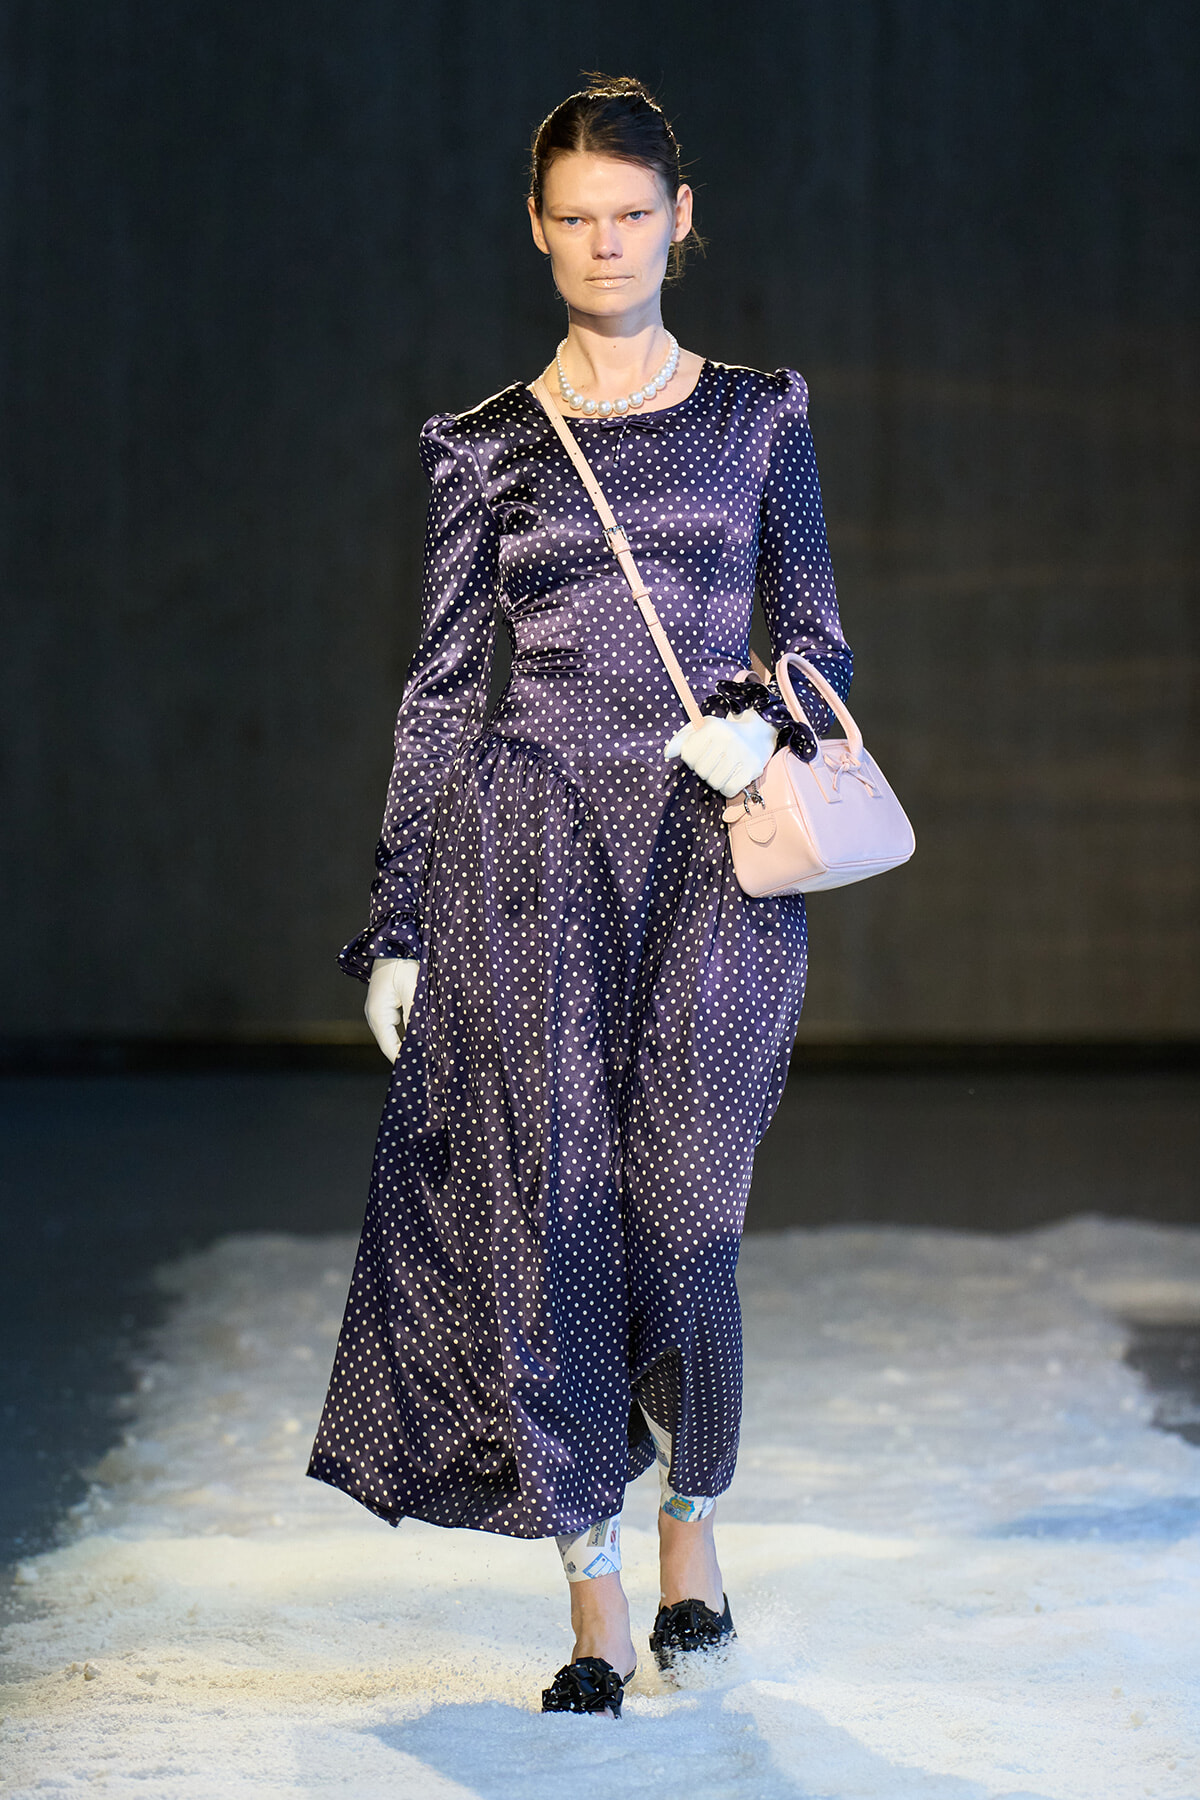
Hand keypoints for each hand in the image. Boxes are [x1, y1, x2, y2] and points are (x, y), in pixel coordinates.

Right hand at [365, 957, 418, 1062]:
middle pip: (391, 1044)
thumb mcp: (414, 991)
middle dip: (409, 1054)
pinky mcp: (386, 1005)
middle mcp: (374, 1016)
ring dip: (409, 1043)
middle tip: (428, 1066)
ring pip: (393, 1035)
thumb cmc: (403, 964)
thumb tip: (423, 1042)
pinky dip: (408, 1032)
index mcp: (378, 1015)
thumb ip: (416, 1018)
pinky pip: (396, 1026)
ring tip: (427, 1055)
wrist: (394, 942)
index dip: (405, 1061)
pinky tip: (421, 1036)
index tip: (422, 1070)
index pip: (390, 1049)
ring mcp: (379, 1010)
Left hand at [664, 709, 778, 796]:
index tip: (699, 755)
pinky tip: (730, 778)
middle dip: (703, 771)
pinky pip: (730, 790)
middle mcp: (728, 739)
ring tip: (720, 771)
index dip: (690, 759)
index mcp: (713, 727)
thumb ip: (681, 740)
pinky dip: (727, 788)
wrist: (757, 734)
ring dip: (715, 781)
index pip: (688, 755)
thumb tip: (667, 754)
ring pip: (714, 782)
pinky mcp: (753, 769)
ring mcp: (742, 754)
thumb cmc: (722, 734)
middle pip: (701, 771)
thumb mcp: (701, 729)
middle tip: (712, 764)